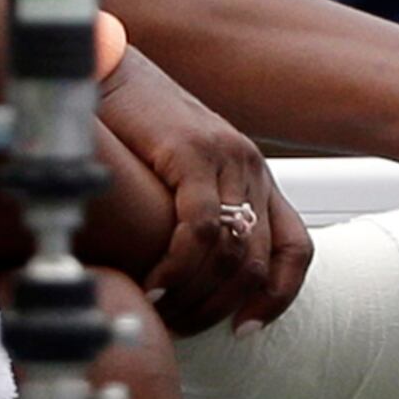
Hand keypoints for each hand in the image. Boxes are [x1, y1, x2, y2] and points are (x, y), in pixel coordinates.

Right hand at [100, 48, 309, 335]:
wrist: (103, 68)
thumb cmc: (127, 128)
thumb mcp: (172, 176)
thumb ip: (188, 216)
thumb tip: (177, 278)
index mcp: (255, 177)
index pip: (295, 249)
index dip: (277, 298)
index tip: (243, 330)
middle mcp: (251, 168)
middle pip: (259, 263)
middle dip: (221, 308)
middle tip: (179, 327)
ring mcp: (227, 158)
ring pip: (234, 253)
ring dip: (197, 295)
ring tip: (160, 310)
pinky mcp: (192, 151)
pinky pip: (202, 227)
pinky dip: (180, 266)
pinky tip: (152, 282)